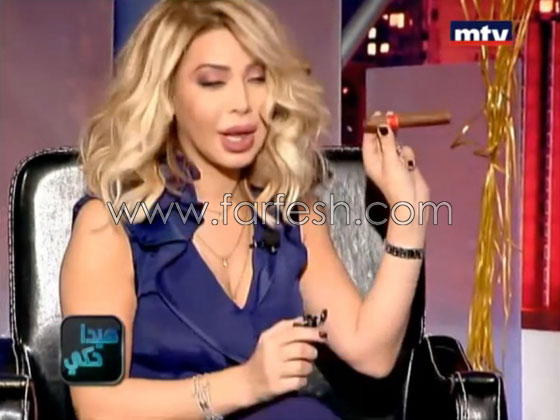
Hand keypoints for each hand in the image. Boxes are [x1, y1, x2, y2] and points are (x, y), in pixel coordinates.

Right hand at [241, 316, 326, 402]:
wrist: (247, 382)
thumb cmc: (263, 356)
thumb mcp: (269, 338)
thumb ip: (286, 326)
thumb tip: (307, 319)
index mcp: (270, 338)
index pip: (295, 332)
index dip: (312, 333)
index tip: (322, 335)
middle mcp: (271, 353)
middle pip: (302, 349)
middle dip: (312, 352)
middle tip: (311, 354)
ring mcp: (274, 371)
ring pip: (303, 366)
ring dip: (308, 367)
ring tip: (304, 367)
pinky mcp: (277, 387)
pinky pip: (300, 382)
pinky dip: (303, 380)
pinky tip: (298, 379)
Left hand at [362, 112, 429, 242]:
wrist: (412, 202)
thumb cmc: (396, 184)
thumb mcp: (390, 161)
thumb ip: (387, 142)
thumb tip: (382, 125)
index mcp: (371, 159)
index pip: (368, 138)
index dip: (372, 125)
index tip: (378, 113)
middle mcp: (380, 159)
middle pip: (382, 138)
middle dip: (388, 130)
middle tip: (393, 117)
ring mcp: (393, 161)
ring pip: (397, 144)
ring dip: (400, 147)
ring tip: (402, 161)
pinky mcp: (405, 164)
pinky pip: (407, 151)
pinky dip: (409, 156)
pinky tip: (410, 166)